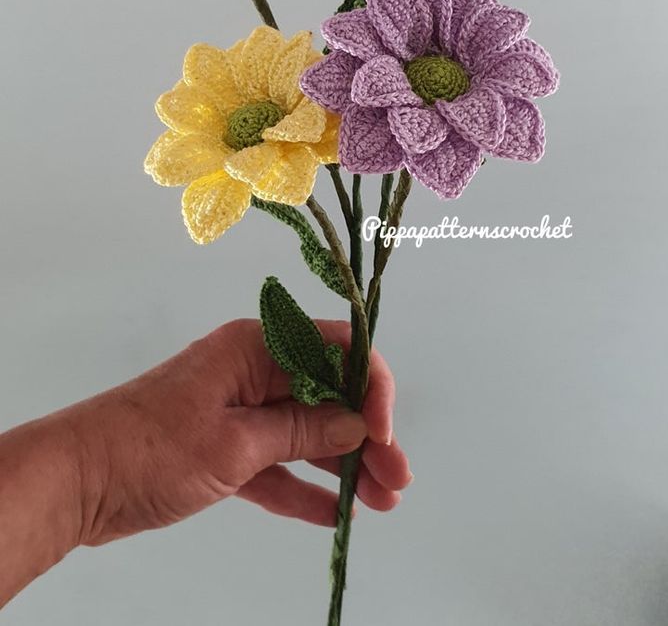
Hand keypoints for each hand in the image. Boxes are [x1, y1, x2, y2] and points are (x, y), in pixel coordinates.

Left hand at [71, 319, 411, 543]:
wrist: (78, 481)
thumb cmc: (151, 449)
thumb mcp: (235, 444)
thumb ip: (300, 433)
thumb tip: (355, 426)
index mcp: (256, 347)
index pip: (333, 349)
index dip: (368, 387)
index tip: (382, 432)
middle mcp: (253, 371)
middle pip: (326, 395)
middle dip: (365, 436)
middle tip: (396, 480)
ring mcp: (239, 411)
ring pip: (305, 433)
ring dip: (342, 466)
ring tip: (381, 503)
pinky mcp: (224, 449)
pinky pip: (276, 464)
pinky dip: (302, 487)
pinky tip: (334, 514)